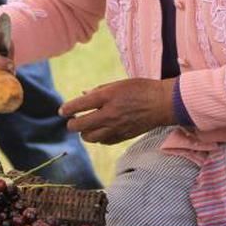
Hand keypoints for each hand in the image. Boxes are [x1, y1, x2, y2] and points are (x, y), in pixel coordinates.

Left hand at [59, 78, 176, 144]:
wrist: (163, 103)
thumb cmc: (141, 89)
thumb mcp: (118, 84)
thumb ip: (99, 90)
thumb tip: (83, 94)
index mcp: (107, 96)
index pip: (78, 105)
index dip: (66, 109)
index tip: (62, 111)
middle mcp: (109, 114)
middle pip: (79, 126)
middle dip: (72, 124)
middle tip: (72, 121)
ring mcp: (116, 127)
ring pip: (89, 137)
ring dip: (84, 133)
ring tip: (86, 127)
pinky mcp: (123, 136)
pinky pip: (103, 142)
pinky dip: (98, 138)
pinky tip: (101, 131)